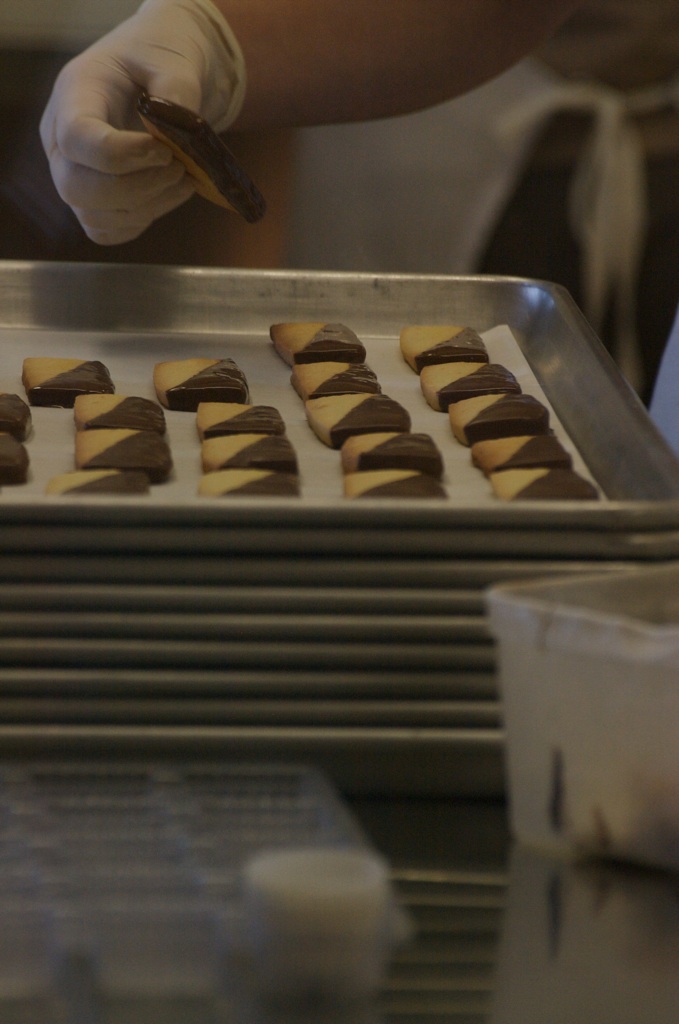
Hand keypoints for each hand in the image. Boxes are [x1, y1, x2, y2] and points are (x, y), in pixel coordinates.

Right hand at [40, 0, 245, 244]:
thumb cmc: (159, 60)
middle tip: (178, 168)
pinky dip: (141, 221)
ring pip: (94, 215)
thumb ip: (177, 94)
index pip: (76, 138)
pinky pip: (107, 230)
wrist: (158, 72)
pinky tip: (169, 194)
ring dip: (146, 207)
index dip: (120, 156)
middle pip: (76, 187)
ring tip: (183, 178)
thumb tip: (180, 136)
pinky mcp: (92, 200)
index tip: (164, 150)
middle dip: (135, 189)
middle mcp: (60, 138)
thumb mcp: (173, 61)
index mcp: (74, 93)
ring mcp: (72, 173)